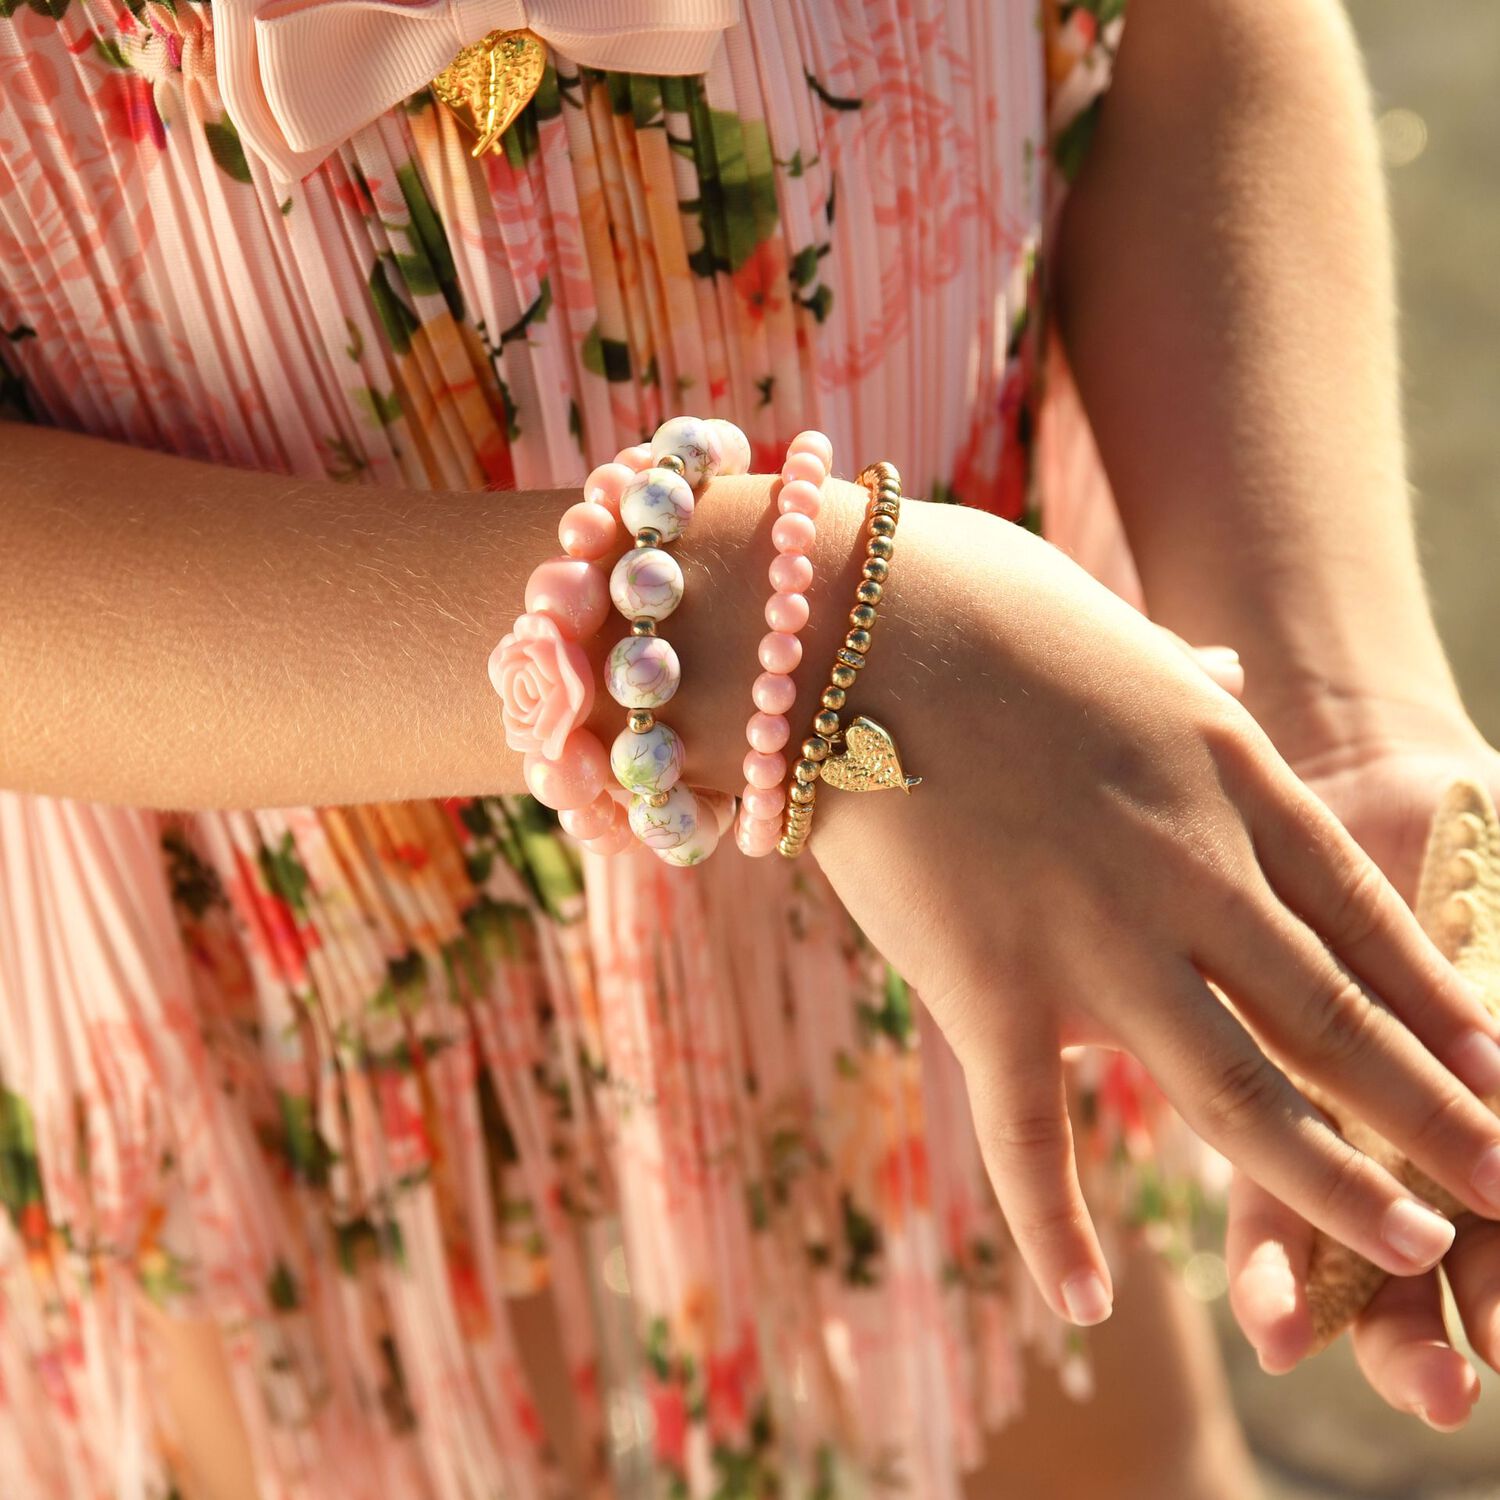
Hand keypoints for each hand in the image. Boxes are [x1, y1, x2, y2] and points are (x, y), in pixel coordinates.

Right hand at [807, 500, 1499, 1329]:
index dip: (1438, 1005)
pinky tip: (1089, 1305)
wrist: (852, 623)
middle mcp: (1190, 872)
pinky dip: (1058, 1227)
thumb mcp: (1121, 634)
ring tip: (1411, 1253)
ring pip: (1242, 1097)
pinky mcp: (987, 989)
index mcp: (1228, 775)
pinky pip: (1030, 1136)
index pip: (1364, 917)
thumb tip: (1224, 665)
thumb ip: (1183, 676)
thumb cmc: (978, 607)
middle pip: (1337, 1021)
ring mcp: (1096, 941)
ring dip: (1332, 1185)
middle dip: (1433, 1115)